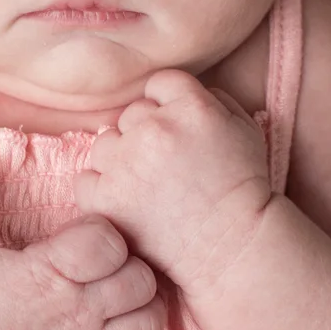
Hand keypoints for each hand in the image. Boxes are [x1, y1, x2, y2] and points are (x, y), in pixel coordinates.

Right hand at [0, 156, 166, 329]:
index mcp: (47, 272)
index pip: (109, 243)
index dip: (105, 233)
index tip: (86, 236)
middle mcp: (73, 311)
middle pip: (140, 281)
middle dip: (131, 266)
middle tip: (111, 265)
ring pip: (147, 323)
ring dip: (143, 306)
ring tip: (123, 297)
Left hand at [74, 70, 272, 289]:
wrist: (231, 247)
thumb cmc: (242, 189)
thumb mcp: (245, 130)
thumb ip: (212, 98)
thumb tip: (175, 92)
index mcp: (192, 107)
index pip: (159, 83)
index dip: (168, 106)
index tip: (178, 133)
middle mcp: (156, 129)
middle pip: (131, 114)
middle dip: (146, 136)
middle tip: (167, 168)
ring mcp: (126, 164)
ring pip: (105, 144)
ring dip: (121, 162)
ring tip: (149, 189)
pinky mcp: (105, 198)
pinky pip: (85, 180)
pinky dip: (101, 192)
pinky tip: (129, 205)